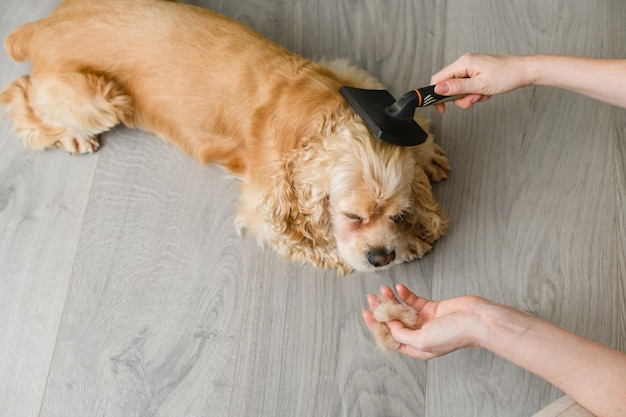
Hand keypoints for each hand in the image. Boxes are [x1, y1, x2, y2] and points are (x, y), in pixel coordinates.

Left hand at [363, 285, 489, 359]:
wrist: (476, 320)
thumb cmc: (453, 334)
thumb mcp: (421, 340)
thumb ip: (401, 334)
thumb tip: (388, 325)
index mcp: (416, 349)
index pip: (390, 338)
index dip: (376, 326)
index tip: (366, 313)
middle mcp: (419, 335)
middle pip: (394, 323)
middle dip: (381, 310)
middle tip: (370, 298)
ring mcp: (426, 321)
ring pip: (402, 310)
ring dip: (392, 300)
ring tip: (383, 290)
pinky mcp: (432, 308)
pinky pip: (414, 301)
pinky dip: (406, 294)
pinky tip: (399, 288)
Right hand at [429, 53, 531, 112]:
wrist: (524, 71)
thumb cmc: (506, 76)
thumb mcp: (479, 85)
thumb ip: (457, 88)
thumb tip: (437, 89)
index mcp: (463, 63)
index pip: (438, 79)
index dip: (436, 95)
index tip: (442, 108)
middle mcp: (464, 62)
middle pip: (449, 86)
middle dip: (460, 97)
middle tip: (474, 98)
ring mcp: (470, 67)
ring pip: (459, 88)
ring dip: (470, 96)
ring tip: (483, 93)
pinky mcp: (476, 71)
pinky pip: (468, 86)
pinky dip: (476, 92)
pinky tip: (486, 90)